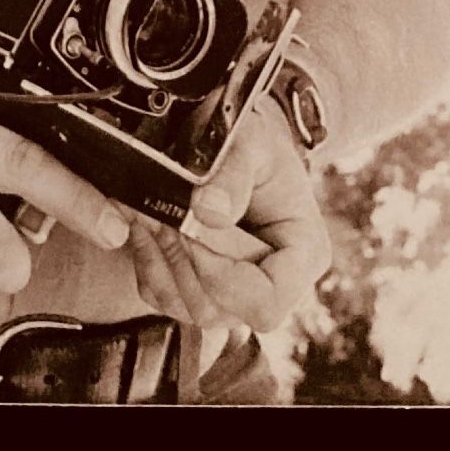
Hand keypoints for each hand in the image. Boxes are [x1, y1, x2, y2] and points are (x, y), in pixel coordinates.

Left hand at [126, 104, 330, 332]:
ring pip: (187, 309)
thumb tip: (207, 212)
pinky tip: (145, 223)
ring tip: (149, 212)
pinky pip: (164, 299)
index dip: (223, 278)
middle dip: (182, 261)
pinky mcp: (204, 289)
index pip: (268, 303)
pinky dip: (147, 263)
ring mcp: (237, 294)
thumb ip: (234, 173)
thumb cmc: (255, 140)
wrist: (238, 141)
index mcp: (303, 254)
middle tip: (158, 211)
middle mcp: (274, 285)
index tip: (193, 231)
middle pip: (220, 310)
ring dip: (160, 261)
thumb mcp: (251, 141)